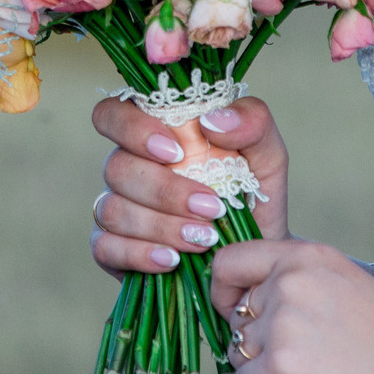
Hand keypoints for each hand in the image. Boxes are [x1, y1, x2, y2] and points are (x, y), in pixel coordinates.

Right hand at [87, 97, 289, 276]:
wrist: (253, 259)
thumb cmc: (253, 198)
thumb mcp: (268, 155)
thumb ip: (253, 122)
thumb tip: (212, 120)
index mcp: (153, 133)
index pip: (113, 114)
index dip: (131, 128)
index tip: (175, 152)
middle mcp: (128, 167)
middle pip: (116, 167)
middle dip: (165, 191)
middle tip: (211, 208)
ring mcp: (116, 208)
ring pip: (112, 208)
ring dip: (160, 225)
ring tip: (204, 240)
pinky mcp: (112, 249)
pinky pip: (106, 247)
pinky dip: (139, 254)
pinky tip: (172, 260)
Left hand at [210, 238, 373, 373]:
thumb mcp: (347, 283)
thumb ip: (299, 282)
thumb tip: (247, 301)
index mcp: (305, 256)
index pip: (230, 261)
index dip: (225, 290)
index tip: (236, 309)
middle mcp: (287, 282)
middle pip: (236, 315)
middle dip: (259, 340)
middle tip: (308, 357)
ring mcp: (280, 325)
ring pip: (239, 352)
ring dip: (267, 370)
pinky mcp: (279, 369)